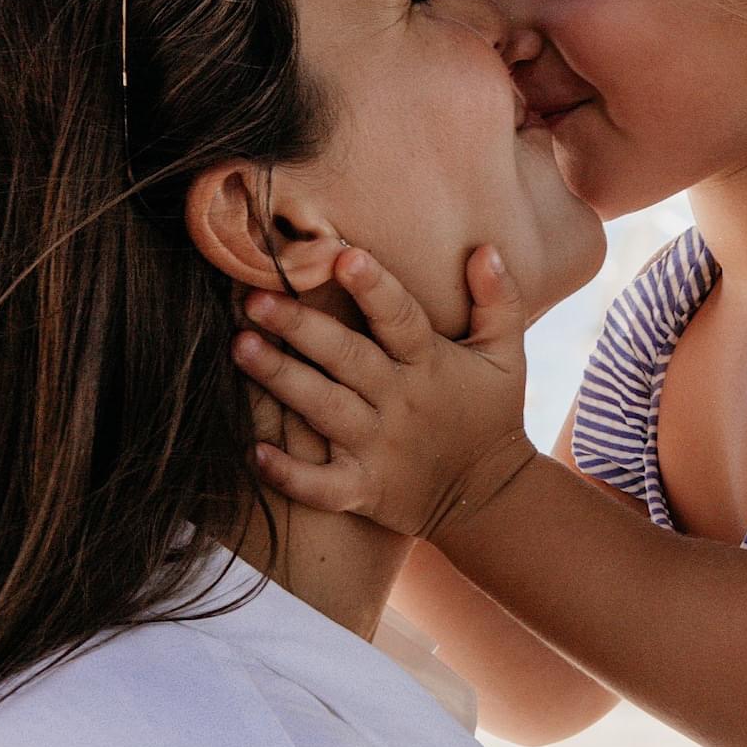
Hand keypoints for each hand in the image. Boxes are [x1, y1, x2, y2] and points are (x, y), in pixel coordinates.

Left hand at [232, 245, 537, 542]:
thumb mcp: (507, 356)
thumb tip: (485, 249)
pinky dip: (289, 474)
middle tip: (257, 299)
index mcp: (430, 364)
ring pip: (324, 411)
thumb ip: (498, 301)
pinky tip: (253, 452)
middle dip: (302, 329)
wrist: (490, 496)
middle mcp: (401, 402)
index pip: (402, 319)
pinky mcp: (363, 489)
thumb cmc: (491, 414)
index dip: (375, 288)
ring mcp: (379, 448)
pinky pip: (322, 485)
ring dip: (282, 381)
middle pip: (348, 359)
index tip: (344, 255)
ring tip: (240, 347)